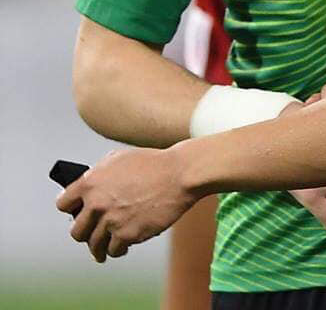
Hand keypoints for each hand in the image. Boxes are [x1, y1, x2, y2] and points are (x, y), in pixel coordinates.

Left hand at [56, 146, 194, 262]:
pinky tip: (124, 245)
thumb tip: (90, 187)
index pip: (63, 204)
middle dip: (85, 232)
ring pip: (94, 245)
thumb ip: (99, 174)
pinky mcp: (127, 235)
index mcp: (91, 182)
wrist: (178, 175)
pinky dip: (118, 249)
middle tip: (92, 233)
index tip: (76, 213)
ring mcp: (111, 221)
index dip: (71, 209)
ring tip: (104, 249)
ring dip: (99, 247)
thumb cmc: (153, 164)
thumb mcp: (119, 158)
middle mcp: (96, 203)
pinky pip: (114, 250)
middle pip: (76, 231)